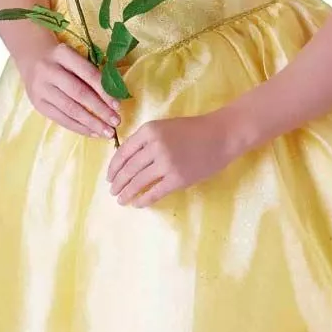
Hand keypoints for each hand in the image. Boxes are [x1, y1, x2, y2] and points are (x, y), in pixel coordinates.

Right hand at [18, 45, 121, 139]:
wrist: (32, 59)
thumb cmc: (64, 60)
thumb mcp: (76, 58)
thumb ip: (93, 74)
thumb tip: (114, 100)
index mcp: (62, 53)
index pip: (88, 73)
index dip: (104, 90)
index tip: (118, 105)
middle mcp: (48, 70)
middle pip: (78, 93)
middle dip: (100, 109)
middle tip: (116, 122)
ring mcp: (40, 88)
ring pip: (69, 109)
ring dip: (91, 123)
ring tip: (107, 132)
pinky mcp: (37, 103)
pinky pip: (60, 119)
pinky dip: (79, 127)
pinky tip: (93, 133)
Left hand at [106, 111, 239, 206]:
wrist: (221, 135)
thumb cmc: (194, 130)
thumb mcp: (165, 127)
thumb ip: (146, 141)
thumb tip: (127, 161)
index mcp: (149, 131)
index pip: (123, 152)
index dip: (113, 168)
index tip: (109, 177)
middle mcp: (154, 146)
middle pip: (128, 169)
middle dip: (118, 183)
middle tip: (113, 191)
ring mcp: (166, 163)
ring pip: (138, 182)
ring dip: (127, 193)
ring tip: (121, 200)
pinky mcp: (178, 179)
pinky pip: (155, 192)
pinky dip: (144, 200)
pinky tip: (138, 204)